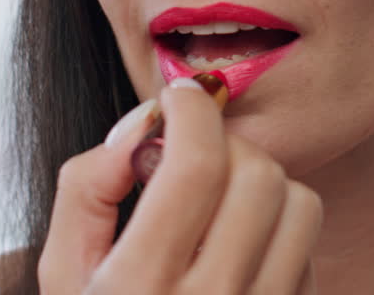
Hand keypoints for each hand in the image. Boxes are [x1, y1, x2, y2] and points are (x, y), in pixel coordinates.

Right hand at [37, 77, 321, 293]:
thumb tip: (143, 128)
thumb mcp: (62, 270)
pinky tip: (240, 244)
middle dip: (224, 142)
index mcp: (140, 288)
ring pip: (301, 204)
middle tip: (193, 152)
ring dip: (263, 182)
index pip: (197, 162)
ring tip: (221, 198)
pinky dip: (282, 228)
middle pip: (257, 174)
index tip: (178, 98)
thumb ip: (88, 188)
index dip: (190, 109)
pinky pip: (311, 249)